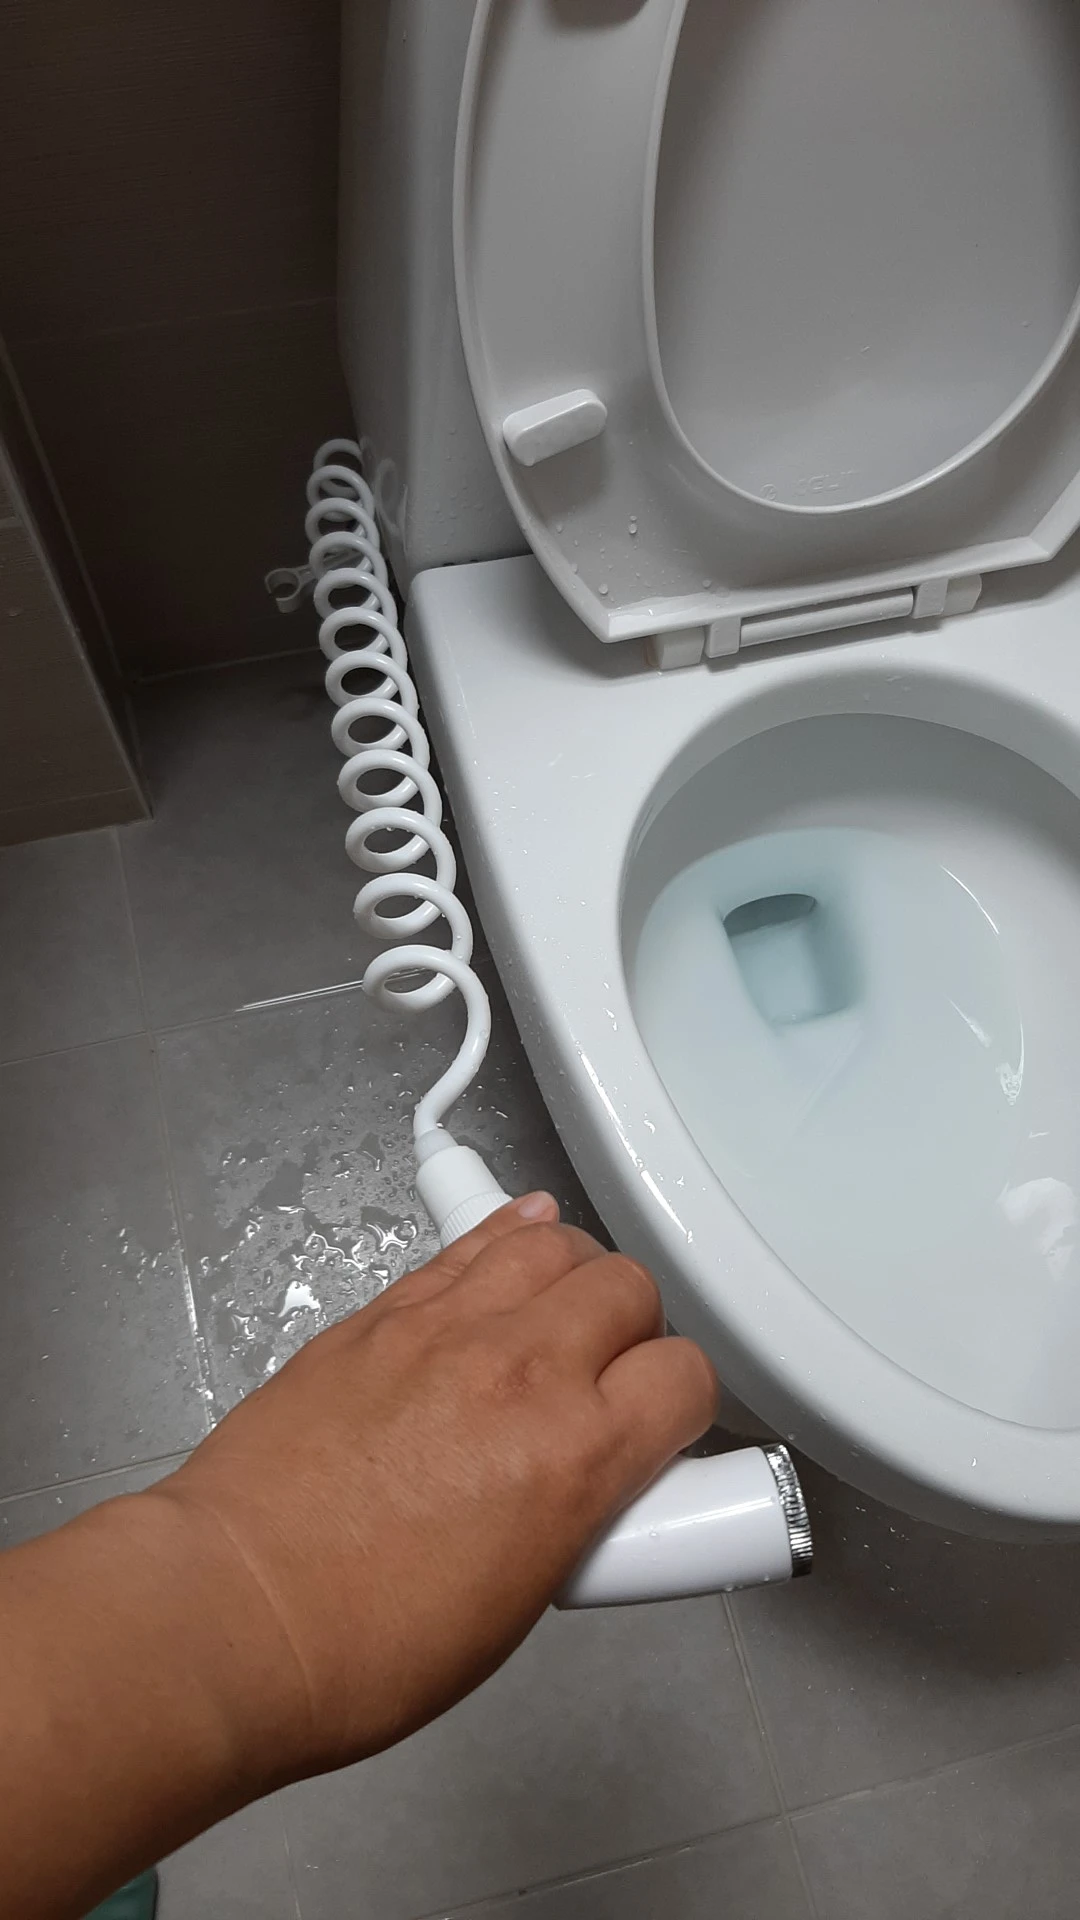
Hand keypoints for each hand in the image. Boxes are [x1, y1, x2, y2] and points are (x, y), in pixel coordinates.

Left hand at [153, 1194, 717, 1786]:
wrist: (235, 1611)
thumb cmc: (369, 1643)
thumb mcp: (522, 1600)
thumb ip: (575, 1511)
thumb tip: (586, 1474)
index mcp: (576, 1456)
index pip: (684, 1376)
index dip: (683, 1402)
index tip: (661, 1425)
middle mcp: (523, 1370)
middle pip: (627, 1288)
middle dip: (637, 1329)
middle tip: (610, 1372)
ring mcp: (444, 1330)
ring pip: (551, 1244)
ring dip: (574, 1272)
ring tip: (564, 1308)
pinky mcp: (379, 1316)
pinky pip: (468, 1245)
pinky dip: (507, 1236)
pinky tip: (520, 1238)